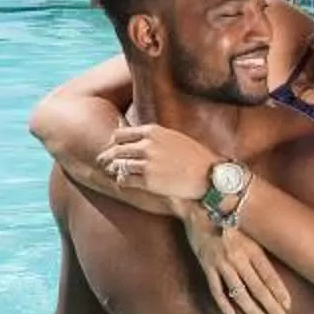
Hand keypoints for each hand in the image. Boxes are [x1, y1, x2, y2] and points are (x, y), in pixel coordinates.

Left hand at [97, 122, 216, 200]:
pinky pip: (125, 180)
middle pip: (116, 150)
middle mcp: (147, 145)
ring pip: (118, 165)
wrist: (210, 175)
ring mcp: (147, 163)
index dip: (113, 143)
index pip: (120, 134)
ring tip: (113, 173)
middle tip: (103, 163)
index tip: (112, 148)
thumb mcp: (173, 137)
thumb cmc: (194, 156)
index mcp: (153, 131)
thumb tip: (137, 136)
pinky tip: (123, 182)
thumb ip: (153, 135)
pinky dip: (121, 181)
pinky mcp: (149, 181)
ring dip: (114, 169)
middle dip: (108, 157)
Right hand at [180, 209, 291, 313]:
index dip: (279, 292)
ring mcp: (221, 263)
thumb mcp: (247, 228)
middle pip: (258, 288)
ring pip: (239, 293)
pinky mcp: (206, 266)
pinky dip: (224, 305)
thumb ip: (257, 247)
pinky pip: (216, 290)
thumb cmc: (225, 214)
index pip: (269, 275)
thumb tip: (270, 268)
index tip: (288, 306)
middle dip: (271, 306)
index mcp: (252, 247)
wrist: (197, 206)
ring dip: (252, 310)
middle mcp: (238, 257)